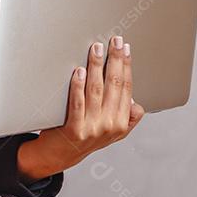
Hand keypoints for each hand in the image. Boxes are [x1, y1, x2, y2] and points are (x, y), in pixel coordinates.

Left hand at [17, 35, 145, 179]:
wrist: (59, 156)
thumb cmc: (84, 136)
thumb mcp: (112, 132)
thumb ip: (127, 119)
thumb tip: (137, 103)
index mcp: (122, 124)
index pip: (126, 88)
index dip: (127, 66)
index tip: (125, 48)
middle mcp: (110, 126)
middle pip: (114, 85)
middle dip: (115, 59)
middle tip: (114, 40)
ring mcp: (92, 128)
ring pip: (96, 90)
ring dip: (96, 66)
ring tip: (96, 49)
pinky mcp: (74, 130)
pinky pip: (77, 102)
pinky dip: (78, 85)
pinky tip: (79, 71)